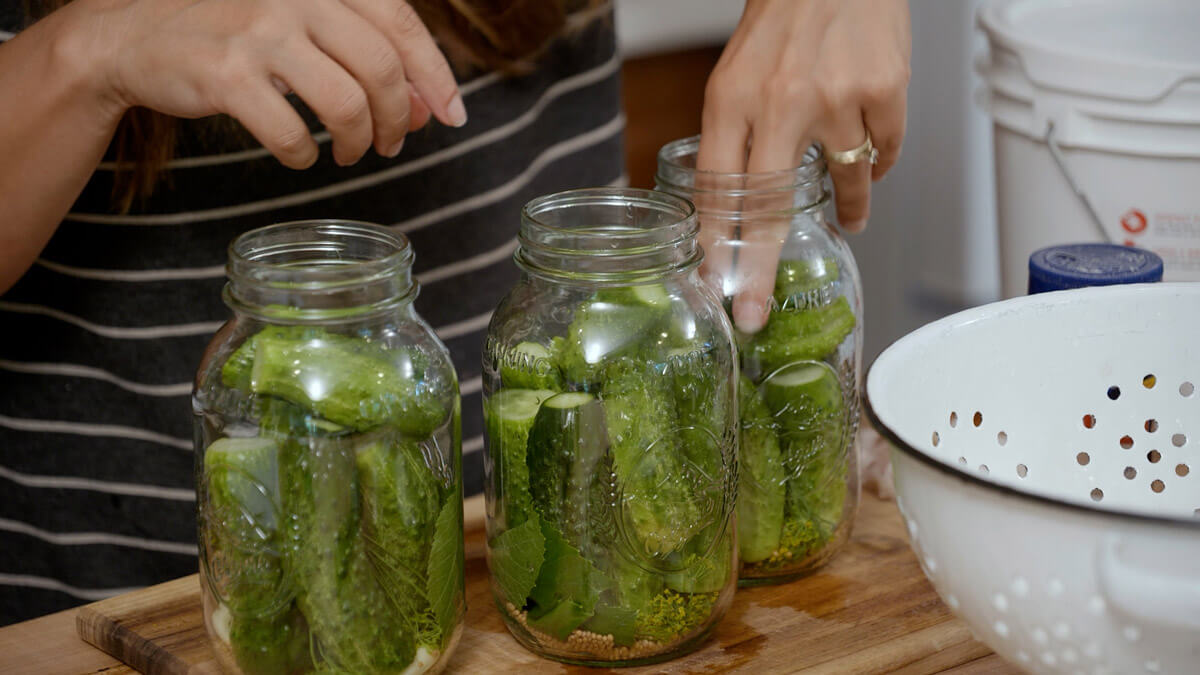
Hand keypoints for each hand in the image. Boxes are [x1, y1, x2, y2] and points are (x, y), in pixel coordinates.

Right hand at [70, 0, 465, 167]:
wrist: (136, 36)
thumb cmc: (235, 34)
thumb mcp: (305, 29)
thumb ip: (365, 60)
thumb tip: (429, 110)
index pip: (401, 25)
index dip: (437, 76)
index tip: (454, 116)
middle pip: (381, 69)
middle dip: (400, 118)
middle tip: (393, 144)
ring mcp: (260, 33)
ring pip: (346, 104)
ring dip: (359, 141)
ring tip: (351, 154)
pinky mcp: (227, 75)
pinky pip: (291, 134)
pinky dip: (303, 156)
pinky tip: (299, 156)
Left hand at [697, 0, 909, 331]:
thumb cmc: (782, 19)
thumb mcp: (732, 77)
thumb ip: (731, 136)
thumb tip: (729, 203)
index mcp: (732, 100)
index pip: (717, 191)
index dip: (716, 245)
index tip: (715, 287)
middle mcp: (781, 104)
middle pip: (768, 211)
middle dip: (759, 272)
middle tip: (756, 310)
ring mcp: (837, 100)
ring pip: (844, 184)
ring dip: (849, 206)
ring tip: (850, 216)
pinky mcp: (885, 91)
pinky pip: (885, 154)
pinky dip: (880, 163)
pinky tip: (871, 154)